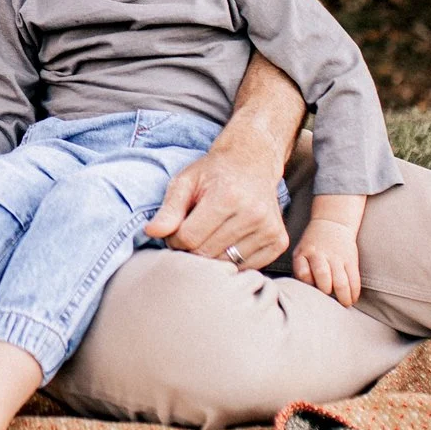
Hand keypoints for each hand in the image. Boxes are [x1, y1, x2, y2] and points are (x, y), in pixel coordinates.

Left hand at [142, 142, 291, 269]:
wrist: (253, 162)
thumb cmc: (214, 172)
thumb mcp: (185, 182)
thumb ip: (168, 209)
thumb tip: (152, 232)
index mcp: (228, 196)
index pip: (189, 238)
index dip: (174, 239)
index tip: (175, 231)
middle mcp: (253, 214)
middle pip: (207, 253)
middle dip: (191, 249)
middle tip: (191, 234)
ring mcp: (269, 229)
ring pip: (225, 263)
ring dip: (211, 256)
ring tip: (209, 235)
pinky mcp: (279, 241)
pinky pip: (246, 267)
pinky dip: (232, 260)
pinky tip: (228, 241)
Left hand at [292, 217, 362, 307]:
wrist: (332, 223)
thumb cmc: (313, 246)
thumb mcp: (300, 252)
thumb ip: (301, 270)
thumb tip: (306, 295)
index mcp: (304, 253)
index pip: (302, 273)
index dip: (307, 284)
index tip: (311, 292)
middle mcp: (320, 255)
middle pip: (322, 276)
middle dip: (326, 292)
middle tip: (328, 302)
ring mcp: (337, 257)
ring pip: (340, 281)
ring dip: (343, 297)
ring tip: (344, 304)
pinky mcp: (351, 259)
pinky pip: (354, 279)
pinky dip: (354, 292)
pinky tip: (352, 299)